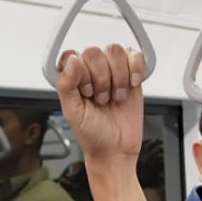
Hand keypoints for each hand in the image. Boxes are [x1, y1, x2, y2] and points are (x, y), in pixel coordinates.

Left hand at [54, 44, 145, 166]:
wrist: (116, 149)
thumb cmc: (93, 134)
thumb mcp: (72, 113)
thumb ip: (66, 85)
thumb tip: (71, 61)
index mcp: (72, 77)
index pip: (73, 55)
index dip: (81, 72)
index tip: (86, 92)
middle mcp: (91, 70)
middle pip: (96, 52)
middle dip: (101, 79)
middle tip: (102, 99)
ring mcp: (112, 70)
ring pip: (116, 51)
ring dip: (118, 77)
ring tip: (116, 96)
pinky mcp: (132, 74)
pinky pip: (135, 56)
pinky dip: (135, 70)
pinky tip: (131, 86)